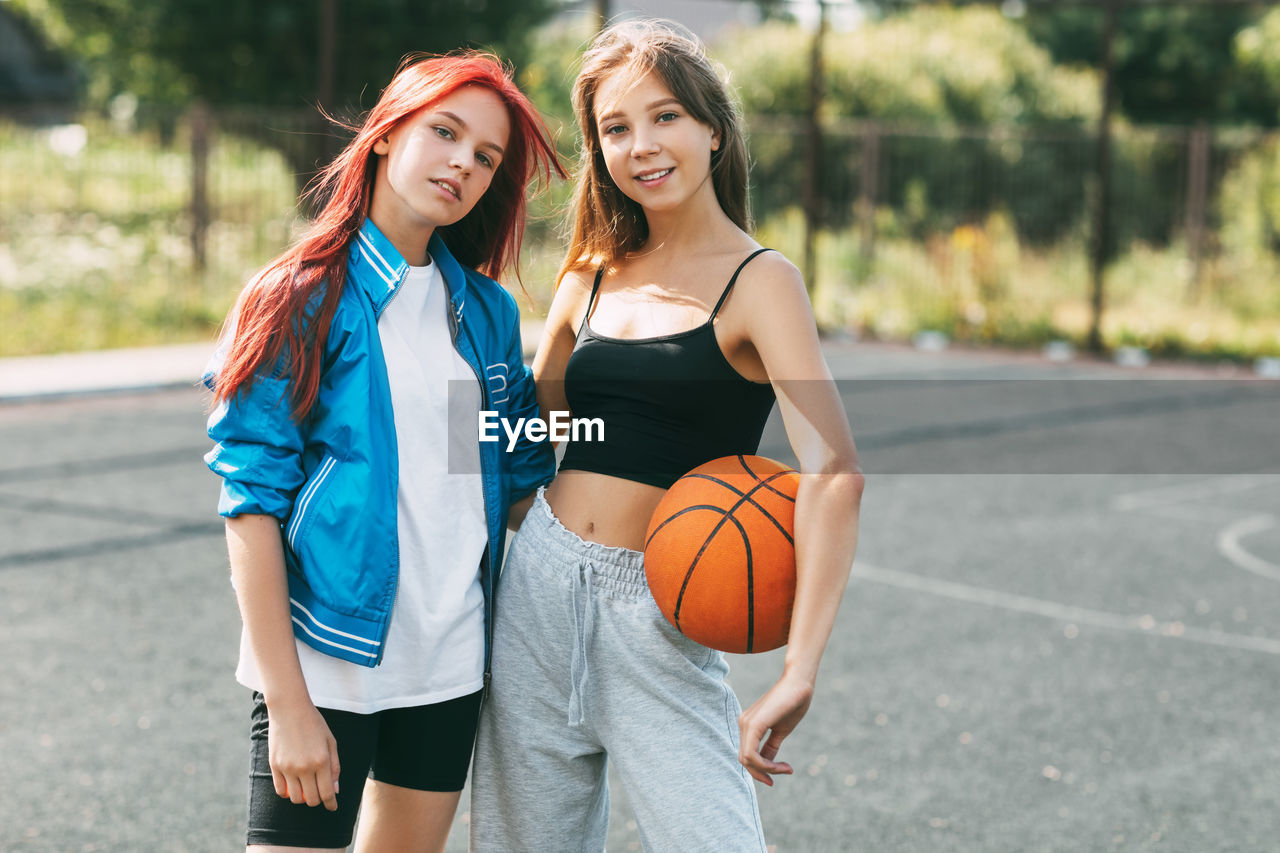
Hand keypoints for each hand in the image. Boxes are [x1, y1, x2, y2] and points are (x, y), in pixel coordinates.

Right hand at [267, 699, 340, 810]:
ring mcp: (288, 768)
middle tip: (320, 794)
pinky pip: (280, 791)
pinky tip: (294, 786)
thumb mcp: (330, 741)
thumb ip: (334, 766)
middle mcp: (304, 767)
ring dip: (303, 798)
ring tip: (307, 788)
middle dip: (318, 800)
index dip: (331, 803)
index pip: (327, 793)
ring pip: (295, 798)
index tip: (333, 807)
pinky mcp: (275, 766)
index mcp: (321, 761)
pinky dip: (288, 793)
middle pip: (311, 799)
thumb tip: (335, 789)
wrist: (289, 709)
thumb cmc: (314, 724)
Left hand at [738, 670, 813, 785]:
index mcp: (748, 725)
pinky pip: (752, 755)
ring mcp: (746, 724)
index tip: (784, 771)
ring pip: (747, 760)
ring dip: (768, 770)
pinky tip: (784, 766)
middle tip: (786, 772)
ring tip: (787, 768)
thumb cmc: (793, 703)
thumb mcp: (780, 731)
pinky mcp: (754, 724)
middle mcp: (743, 724)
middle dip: (763, 773)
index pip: (747, 755)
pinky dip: (767, 765)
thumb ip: (771, 746)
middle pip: (745, 760)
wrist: (799, 683)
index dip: (761, 770)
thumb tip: (767, 764)